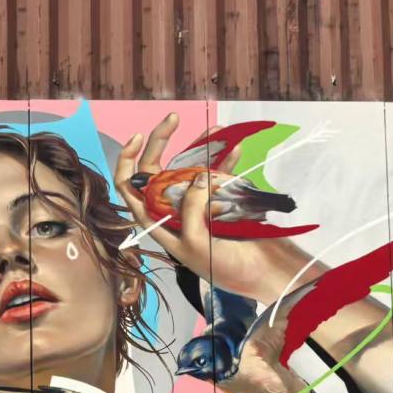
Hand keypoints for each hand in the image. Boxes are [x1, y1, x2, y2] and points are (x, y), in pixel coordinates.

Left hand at [113, 112, 308, 302]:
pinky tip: (236, 146)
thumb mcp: (195, 242)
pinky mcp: (221, 198)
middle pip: (156, 169)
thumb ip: (189, 209)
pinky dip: (226, 158)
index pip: (130, 187)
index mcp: (156, 221)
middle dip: (161, 141)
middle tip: (173, 119)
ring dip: (198, 144)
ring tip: (215, 129)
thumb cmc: (224, 267)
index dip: (128, 161)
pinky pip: (218, 171)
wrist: (264, 273)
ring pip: (188, 166)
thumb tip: (198, 176)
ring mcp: (196, 201)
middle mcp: (171, 208)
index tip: (138, 138)